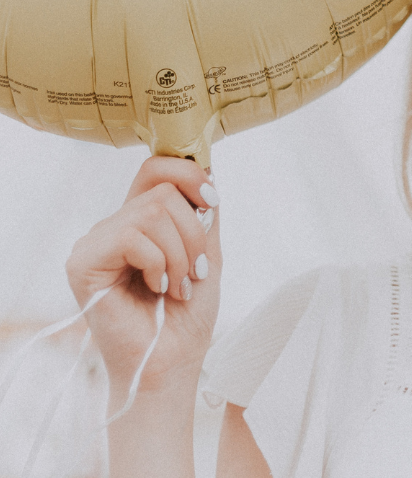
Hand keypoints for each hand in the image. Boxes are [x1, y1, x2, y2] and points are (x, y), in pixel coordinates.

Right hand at [66, 156, 221, 399]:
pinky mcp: (83, 263)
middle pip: (163, 190)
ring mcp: (95, 243)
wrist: (173, 361)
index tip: (212, 203)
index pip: (156, 168)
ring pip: (152, 212)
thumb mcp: (206, 250)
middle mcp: (114, 225)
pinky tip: (157, 289)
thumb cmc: (187, 313)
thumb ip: (203, 211)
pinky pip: (131, 236)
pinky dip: (158, 264)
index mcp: (141, 220)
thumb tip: (207, 169)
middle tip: (194, 272)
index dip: (190, 174)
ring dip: (180, 254)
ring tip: (178, 286)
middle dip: (193, 232)